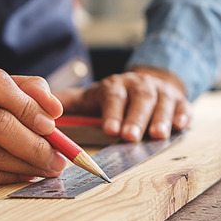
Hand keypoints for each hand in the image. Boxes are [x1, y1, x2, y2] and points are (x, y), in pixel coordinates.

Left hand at [54, 67, 190, 141]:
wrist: (149, 83)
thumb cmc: (115, 97)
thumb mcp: (91, 97)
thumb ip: (68, 103)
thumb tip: (36, 108)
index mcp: (116, 85)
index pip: (113, 96)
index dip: (112, 112)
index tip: (109, 129)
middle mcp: (140, 86)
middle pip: (139, 99)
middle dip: (135, 118)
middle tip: (130, 137)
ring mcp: (161, 93)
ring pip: (162, 103)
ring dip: (160, 119)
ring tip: (157, 135)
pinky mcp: (179, 101)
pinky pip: (183, 107)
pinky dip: (182, 116)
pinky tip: (180, 126)